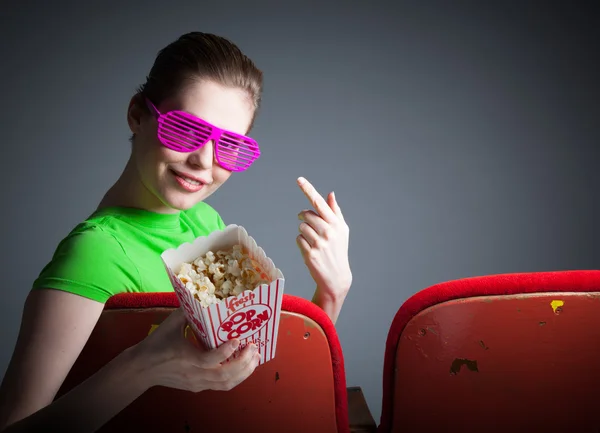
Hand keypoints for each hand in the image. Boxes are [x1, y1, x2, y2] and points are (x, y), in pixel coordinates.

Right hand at [131, 308, 259, 391]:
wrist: (141, 369)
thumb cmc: (156, 344)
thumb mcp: (170, 324)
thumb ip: (188, 312)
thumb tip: (204, 297)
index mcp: (186, 358)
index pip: (210, 360)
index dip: (226, 352)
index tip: (238, 340)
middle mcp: (194, 374)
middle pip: (224, 376)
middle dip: (244, 363)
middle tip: (254, 348)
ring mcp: (197, 383)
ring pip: (226, 384)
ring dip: (244, 372)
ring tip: (255, 358)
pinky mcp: (198, 388)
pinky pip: (221, 386)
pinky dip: (236, 377)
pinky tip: (244, 366)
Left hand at [296, 177, 351, 302]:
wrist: (336, 276)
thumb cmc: (338, 249)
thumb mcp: (341, 230)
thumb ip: (334, 211)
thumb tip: (330, 193)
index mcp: (336, 223)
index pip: (319, 203)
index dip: (308, 190)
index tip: (299, 179)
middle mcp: (328, 232)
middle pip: (306, 214)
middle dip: (304, 217)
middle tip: (309, 224)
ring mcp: (319, 243)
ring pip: (301, 227)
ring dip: (304, 232)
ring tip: (313, 241)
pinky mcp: (310, 254)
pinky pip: (298, 239)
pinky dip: (301, 243)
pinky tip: (310, 250)